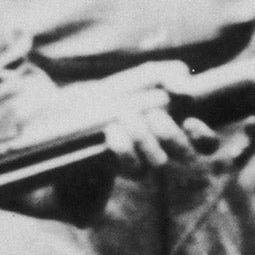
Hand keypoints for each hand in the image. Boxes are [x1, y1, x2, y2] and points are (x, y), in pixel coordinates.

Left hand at [37, 61, 219, 172]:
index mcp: (168, 130)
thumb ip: (164, 73)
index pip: (204, 142)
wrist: (50, 126)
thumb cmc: (97, 101)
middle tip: (149, 114)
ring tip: (122, 118)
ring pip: (159, 162)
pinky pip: (134, 169)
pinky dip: (125, 147)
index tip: (191, 121)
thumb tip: (187, 85)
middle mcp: (157, 152)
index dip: (204, 135)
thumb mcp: (131, 80)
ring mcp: (138, 168)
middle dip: (168, 131)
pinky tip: (112, 132)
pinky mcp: (115, 181)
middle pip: (184, 152)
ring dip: (143, 135)